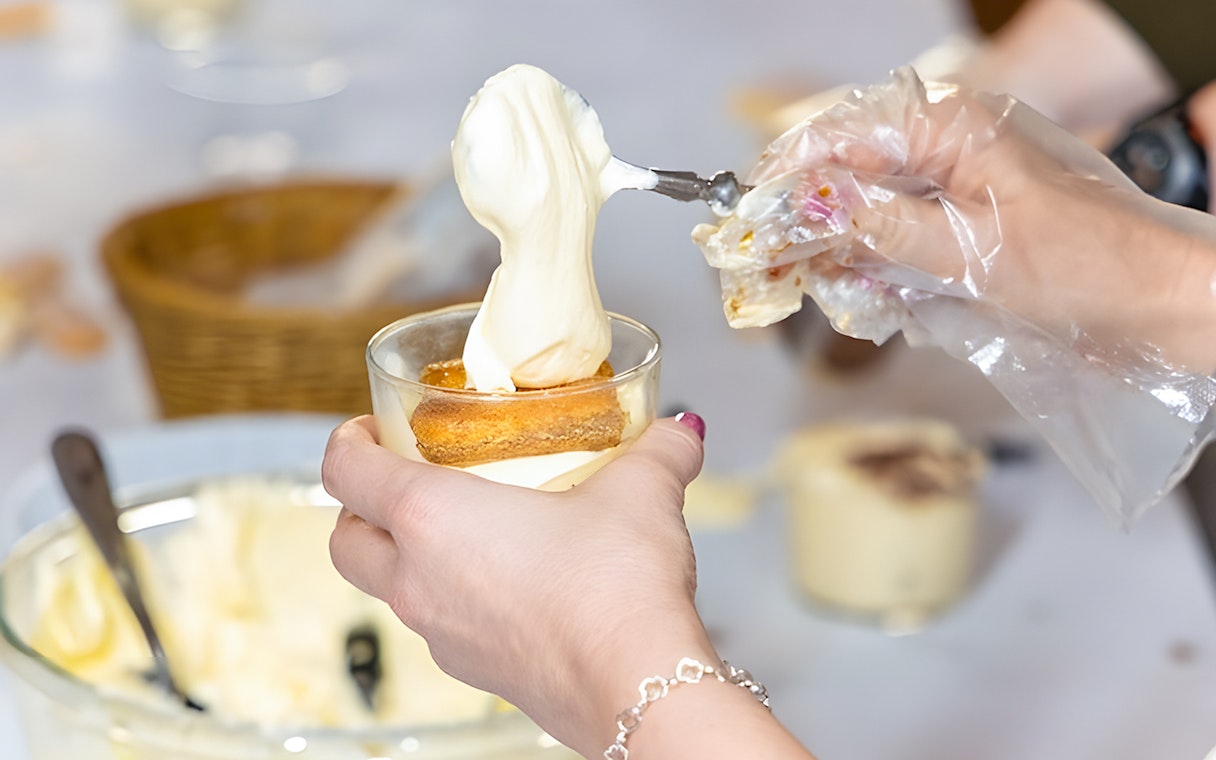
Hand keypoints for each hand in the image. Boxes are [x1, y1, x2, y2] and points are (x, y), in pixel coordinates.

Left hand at [322, 414, 713, 754]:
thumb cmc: (615, 590)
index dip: (348, 438)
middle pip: (346, 541)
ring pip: (388, 587)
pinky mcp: (474, 672)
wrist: (638, 689)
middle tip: (405, 476)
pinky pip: (439, 623)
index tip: (373, 426)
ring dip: (407, 555)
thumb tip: (680, 431)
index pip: (345, 470)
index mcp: (431, 519)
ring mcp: (440, 635)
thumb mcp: (640, 493)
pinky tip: (513, 581)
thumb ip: (659, 450)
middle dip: (361, 506)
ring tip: (468, 527)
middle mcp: (418, 581)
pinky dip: (453, 596)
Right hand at [698, 67, 1215, 373]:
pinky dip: (877, 270)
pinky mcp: (964, 224)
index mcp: (954, 126)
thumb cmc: (1088, 263)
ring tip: (827, 290)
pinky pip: (897, 238)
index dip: (787, 172)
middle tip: (772, 265)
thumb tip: (808, 208)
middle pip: (848, 171)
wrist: (1157, 301)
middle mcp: (949, 147)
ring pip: (867, 210)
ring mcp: (956, 186)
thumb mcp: (972, 251)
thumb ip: (882, 228)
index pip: (844, 133)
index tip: (746, 212)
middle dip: (808, 220)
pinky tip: (871, 299)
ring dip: (842, 253)